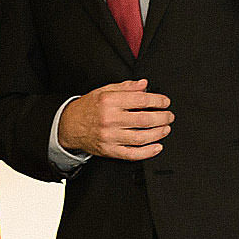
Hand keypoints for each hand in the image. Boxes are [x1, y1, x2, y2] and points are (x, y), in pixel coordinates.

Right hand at [57, 80, 171, 160]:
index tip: (165, 102)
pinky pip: (133, 154)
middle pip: (144, 120)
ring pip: (141, 137)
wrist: (69, 125)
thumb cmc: (88, 108)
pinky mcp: (109, 150)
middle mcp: (109, 119)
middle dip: (162, 118)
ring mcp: (110, 136)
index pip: (140, 100)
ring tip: (166, 128)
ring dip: (158, 133)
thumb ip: (125, 88)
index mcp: (109, 102)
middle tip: (169, 116)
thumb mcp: (103, 91)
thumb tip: (144, 85)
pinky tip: (157, 146)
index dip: (157, 101)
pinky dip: (148, 152)